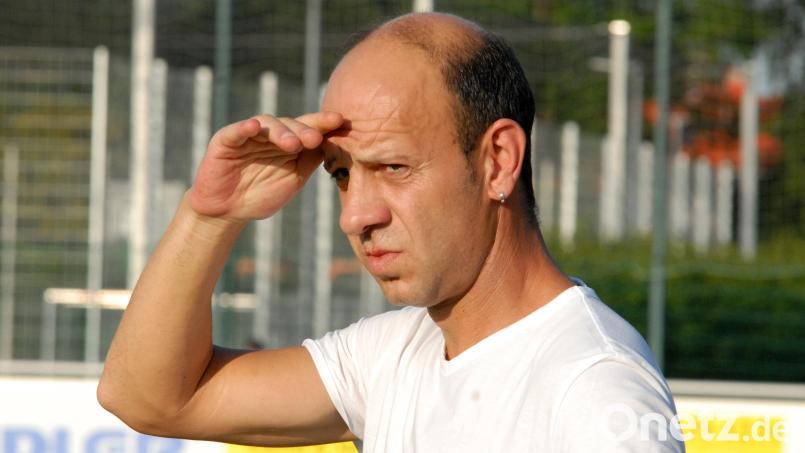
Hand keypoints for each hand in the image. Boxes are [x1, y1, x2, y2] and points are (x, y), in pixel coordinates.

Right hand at [189, 112, 342, 220]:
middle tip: (315, 139)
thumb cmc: (262, 194)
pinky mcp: (225, 140)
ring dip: (281, 132)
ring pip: (266, 125)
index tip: (340, 120)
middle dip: (304, 130)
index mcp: (288, 141)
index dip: (322, 123)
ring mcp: (247, 135)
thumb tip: (335, 144)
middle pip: (289, 124)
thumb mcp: (293, 179)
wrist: (228, 212)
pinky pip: (235, 131)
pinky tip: (254, 127)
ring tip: (293, 144)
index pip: (307, 128)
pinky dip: (245, 128)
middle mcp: (269, 134)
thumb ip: (310, 160)